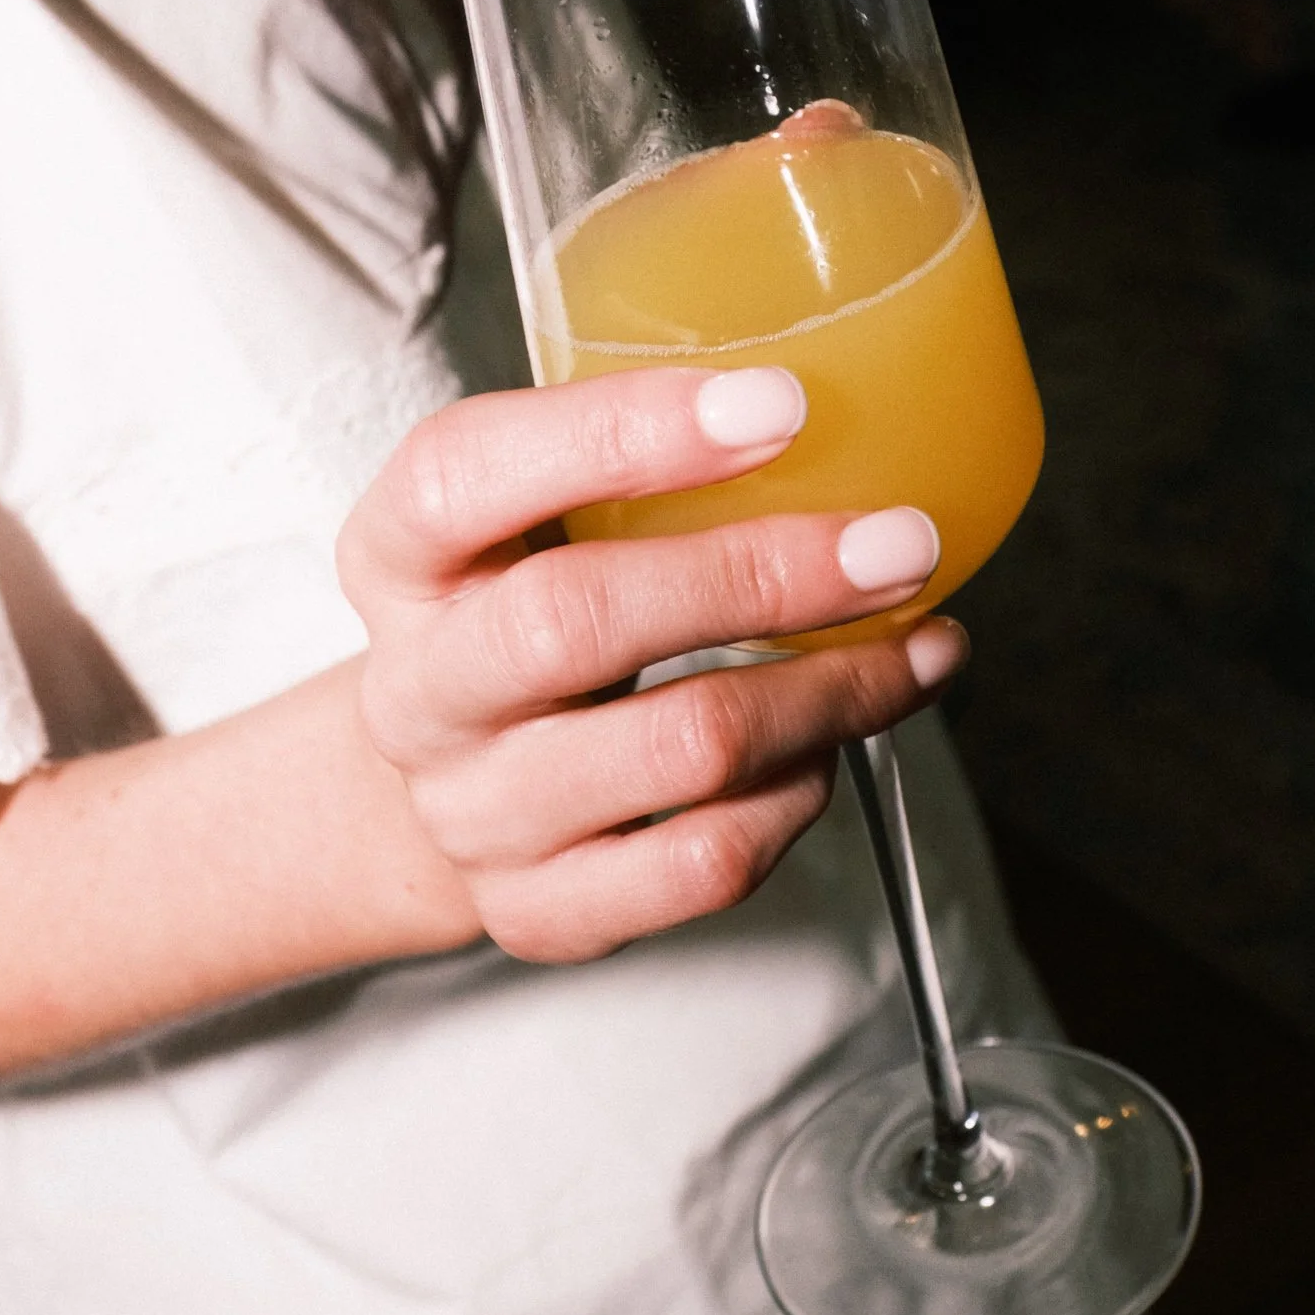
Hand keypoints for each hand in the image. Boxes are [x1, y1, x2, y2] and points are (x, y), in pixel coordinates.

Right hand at [336, 368, 964, 964]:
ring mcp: (475, 815)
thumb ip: (630, 465)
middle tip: (901, 545)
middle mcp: (419, 692)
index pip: (465, 472)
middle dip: (765, 573)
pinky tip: (828, 751)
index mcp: (398, 558)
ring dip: (829, 692)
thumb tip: (837, 416)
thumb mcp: (528, 520)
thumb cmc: (522, 615)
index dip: (621, 429)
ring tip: (916, 652)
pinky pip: (706, 861)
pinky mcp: (544, 911)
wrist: (444, 791)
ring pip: (679, 749)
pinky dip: (798, 798)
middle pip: (576, 619)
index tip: (780, 403)